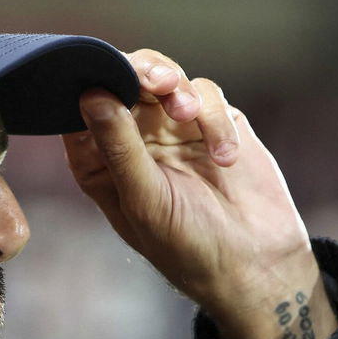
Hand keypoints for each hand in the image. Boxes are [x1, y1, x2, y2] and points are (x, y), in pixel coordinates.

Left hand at [61, 49, 337, 338]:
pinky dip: (215, 118)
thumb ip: (118, 146)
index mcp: (99, 159)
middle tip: (159, 80)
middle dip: (141, 72)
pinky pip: (208, 97)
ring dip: (178, 89)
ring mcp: (174, 129)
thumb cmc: (187, 247)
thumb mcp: (145, 200)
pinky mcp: (214, 124)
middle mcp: (133, 139)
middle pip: (126, 78)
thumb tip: (90, 94)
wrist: (254, 266)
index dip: (93, 82)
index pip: (83, 106)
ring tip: (186, 112)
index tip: (110, 78)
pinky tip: (225, 156)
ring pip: (167, 78)